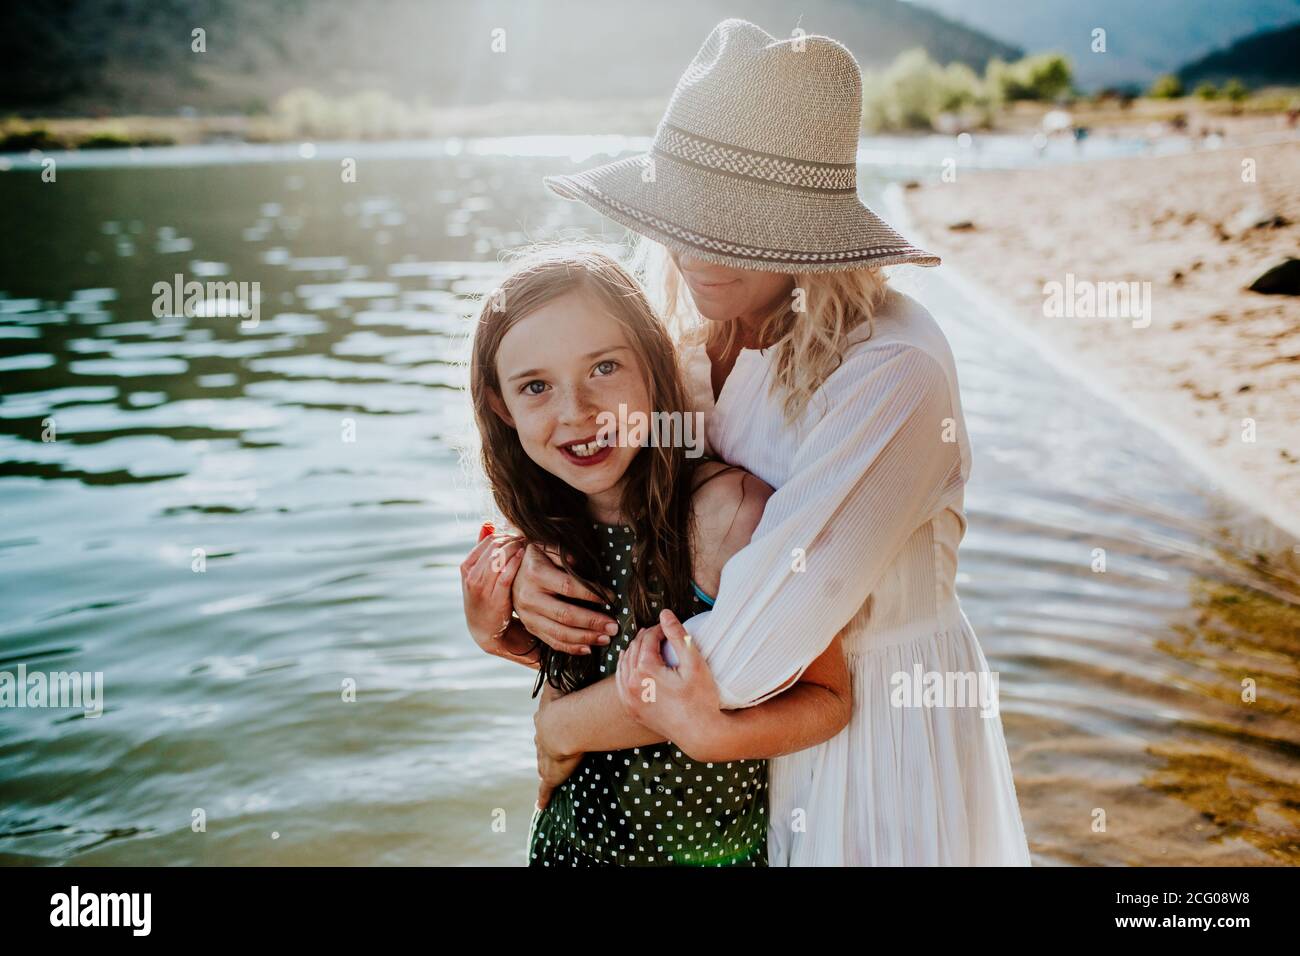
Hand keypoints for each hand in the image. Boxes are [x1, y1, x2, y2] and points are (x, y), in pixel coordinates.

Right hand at [460, 530, 525, 655]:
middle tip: (528, 538)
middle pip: (495, 546)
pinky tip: (524, 557)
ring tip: (529, 546)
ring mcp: (481, 588)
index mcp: (467, 566)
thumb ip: (482, 548)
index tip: (520, 535)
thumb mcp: (479, 572)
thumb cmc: (485, 595)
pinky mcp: (494, 599)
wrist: (483, 627)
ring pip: (500, 558)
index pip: (489, 540)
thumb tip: (488, 523)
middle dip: (514, 540)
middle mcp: (471, 576)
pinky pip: (505, 575)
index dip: (507, 534)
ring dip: (516, 548)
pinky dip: (515, 563)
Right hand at [512, 543, 618, 654]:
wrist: (510, 570)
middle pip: (565, 615)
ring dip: (585, 638)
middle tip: (614, 627)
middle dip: (593, 622)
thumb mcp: (549, 547)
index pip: (569, 587)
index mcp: (536, 574)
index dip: (592, 594)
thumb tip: (583, 568)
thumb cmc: (537, 556)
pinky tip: (588, 648)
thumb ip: (565, 555)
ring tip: (606, 639)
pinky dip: (570, 648)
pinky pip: (551, 641)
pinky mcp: (530, 626)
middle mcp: (529, 597)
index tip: (612, 598)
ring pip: (559, 632)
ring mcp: (528, 615)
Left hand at [534, 681, 581, 808]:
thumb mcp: (564, 683)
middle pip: (542, 742)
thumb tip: (572, 650)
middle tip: (551, 748)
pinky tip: (540, 805)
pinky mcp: (550, 774)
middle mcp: (542, 737)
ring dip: (545, 767)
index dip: (551, 722)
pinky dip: (543, 796)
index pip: (546, 720)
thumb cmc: (566, 703)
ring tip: (546, 772)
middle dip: (545, 744)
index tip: (555, 722)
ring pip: (543, 763)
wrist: (562, 726)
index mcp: (545, 718)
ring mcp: (545, 756)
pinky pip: (545, 788)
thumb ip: (567, 669)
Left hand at [615, 609, 722, 758]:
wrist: (700, 733)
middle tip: (660, 634)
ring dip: (634, 652)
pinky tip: (633, 665)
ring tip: (648, 645)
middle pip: (634, 649)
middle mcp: (632, 684)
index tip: (669, 628)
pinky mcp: (631, 710)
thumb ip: (678, 635)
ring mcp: (629, 699)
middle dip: (646, 638)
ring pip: (624, 665)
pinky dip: (626, 670)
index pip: (648, 639)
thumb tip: (664, 613)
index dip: (659, 629)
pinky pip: (621, 683)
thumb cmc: (701, 699)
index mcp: (645, 670)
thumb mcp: (694, 663)